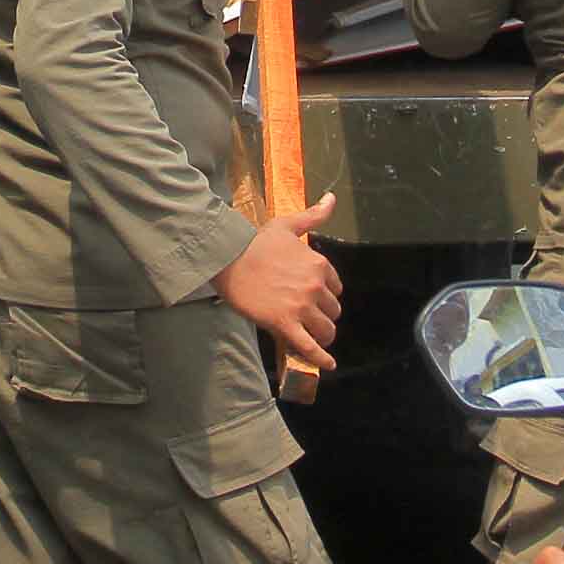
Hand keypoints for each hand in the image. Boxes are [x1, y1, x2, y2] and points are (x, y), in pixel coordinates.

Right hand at [216, 191, 340, 368]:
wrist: (228, 260)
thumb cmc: (255, 242)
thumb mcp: (288, 225)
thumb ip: (314, 215)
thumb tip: (332, 199)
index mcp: (319, 264)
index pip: (336, 289)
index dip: (325, 296)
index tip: (313, 298)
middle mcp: (315, 286)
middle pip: (332, 311)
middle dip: (323, 315)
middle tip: (308, 317)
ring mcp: (301, 307)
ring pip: (325, 330)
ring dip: (322, 336)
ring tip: (313, 337)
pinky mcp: (285, 324)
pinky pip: (310, 347)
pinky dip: (321, 359)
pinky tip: (328, 365)